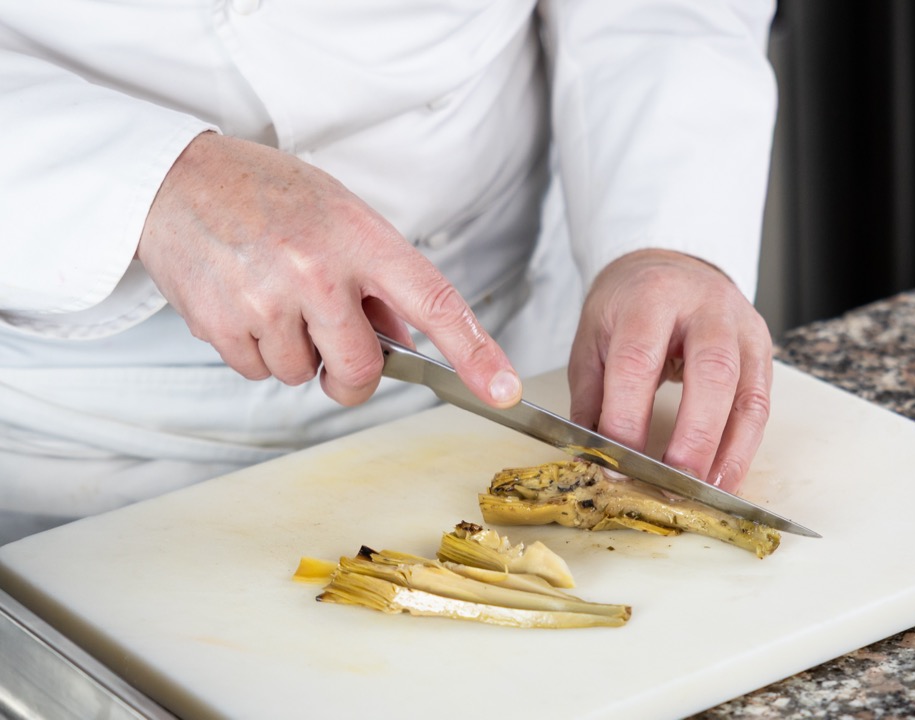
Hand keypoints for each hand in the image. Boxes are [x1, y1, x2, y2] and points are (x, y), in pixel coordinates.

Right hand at [137, 132, 520, 407]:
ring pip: (303, 376)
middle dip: (352, 373)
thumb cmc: (267, 195)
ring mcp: (266, 301)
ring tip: (272, 296)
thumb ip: (381, 280)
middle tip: (333, 343)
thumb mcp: (341, 216)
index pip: (435, 302)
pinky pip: (258, 373)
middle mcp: (317, 271)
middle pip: (361, 370)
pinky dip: (256, 352)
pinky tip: (243, 304)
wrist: (174, 180)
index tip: (503, 389)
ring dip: (296, 354)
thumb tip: (409, 345)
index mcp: (360, 238)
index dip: (475, 352)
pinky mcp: (221, 325)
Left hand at [568, 249, 771, 492]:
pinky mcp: (762, 350)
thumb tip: (591, 457)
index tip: (615, 464)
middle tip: (674, 483)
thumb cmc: (627, 307)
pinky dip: (744, 447)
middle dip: (695, 437)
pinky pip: (760, 405)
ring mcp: (742, 328)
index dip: (628, 418)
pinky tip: (725, 477)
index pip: (639, 361)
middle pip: (711, 373)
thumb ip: (591, 398)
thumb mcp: (593, 339)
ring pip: (747, 394)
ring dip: (729, 452)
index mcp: (651, 297)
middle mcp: (706, 308)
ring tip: (706, 493)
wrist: (668, 267)